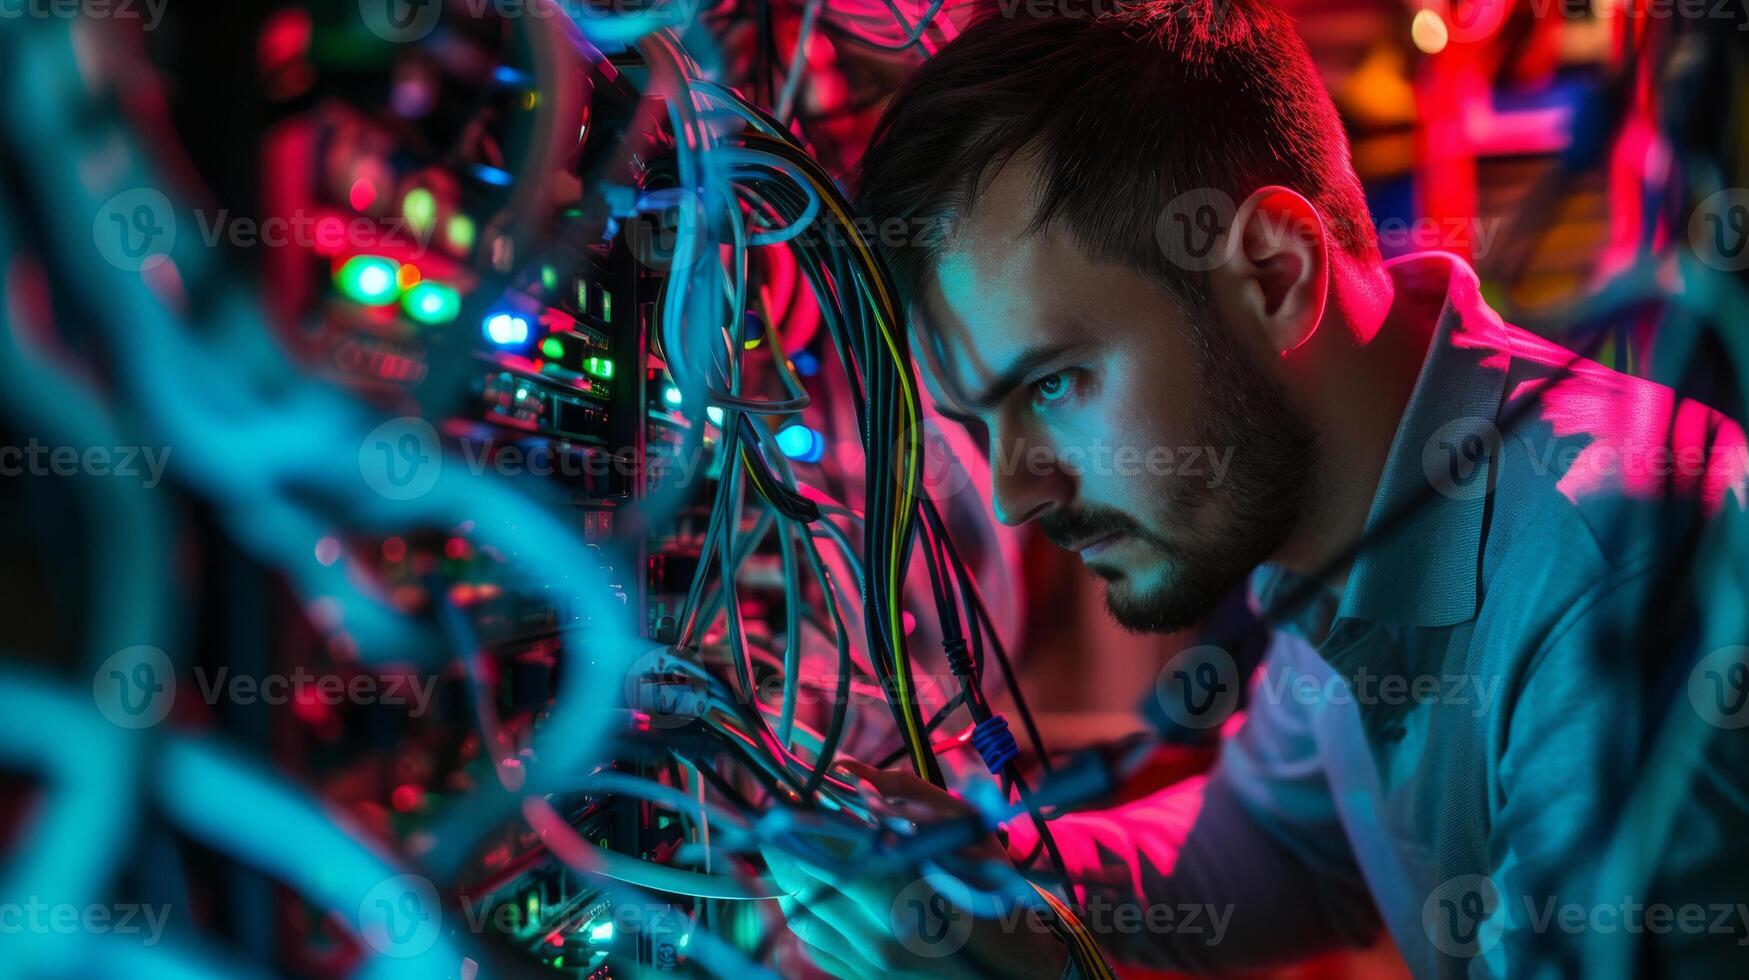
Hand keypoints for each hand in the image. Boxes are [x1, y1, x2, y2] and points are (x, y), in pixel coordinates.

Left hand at [765, 760, 1071, 979]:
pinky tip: (824, 886)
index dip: (800, 814)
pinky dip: (808, 908)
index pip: (825, 846)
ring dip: (792, 874)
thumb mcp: (966, 832)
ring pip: (798, 911)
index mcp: (905, 894)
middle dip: (786, 840)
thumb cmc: (997, 892)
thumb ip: (906, 795)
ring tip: (799, 844)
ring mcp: (866, 967)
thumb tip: (849, 769)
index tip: (793, 790)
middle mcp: (878, 937)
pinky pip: (812, 940)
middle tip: (784, 811)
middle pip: (800, 878)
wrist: (1017, 973)